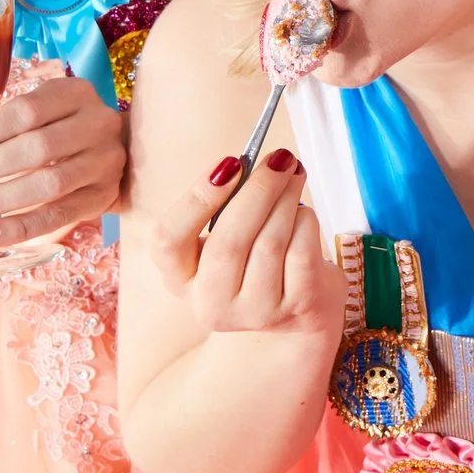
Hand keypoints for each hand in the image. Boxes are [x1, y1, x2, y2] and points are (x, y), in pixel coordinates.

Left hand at [0, 74, 126, 245]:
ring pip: (49, 183)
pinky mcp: (104, 195)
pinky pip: (58, 216)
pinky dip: (17, 229)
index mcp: (74, 93)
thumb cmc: (55, 129)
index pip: (26, 111)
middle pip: (37, 147)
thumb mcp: (29, 116)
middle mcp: (98, 123)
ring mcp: (106, 161)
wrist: (107, 151)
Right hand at [142, 148, 343, 346]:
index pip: (167, 242)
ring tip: (294, 173)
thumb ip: (226, 208)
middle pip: (227, 243)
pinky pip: (302, 251)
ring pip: (270, 242)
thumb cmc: (255, 262)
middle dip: (258, 190)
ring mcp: (255, 312)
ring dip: (287, 198)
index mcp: (181, 280)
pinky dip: (306, 221)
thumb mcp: (225, 241)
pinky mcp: (297, 307)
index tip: (229, 164)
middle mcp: (211, 304)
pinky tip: (304, 213)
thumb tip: (247, 166)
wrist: (296, 315)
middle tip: (279, 157)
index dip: (196, 199)